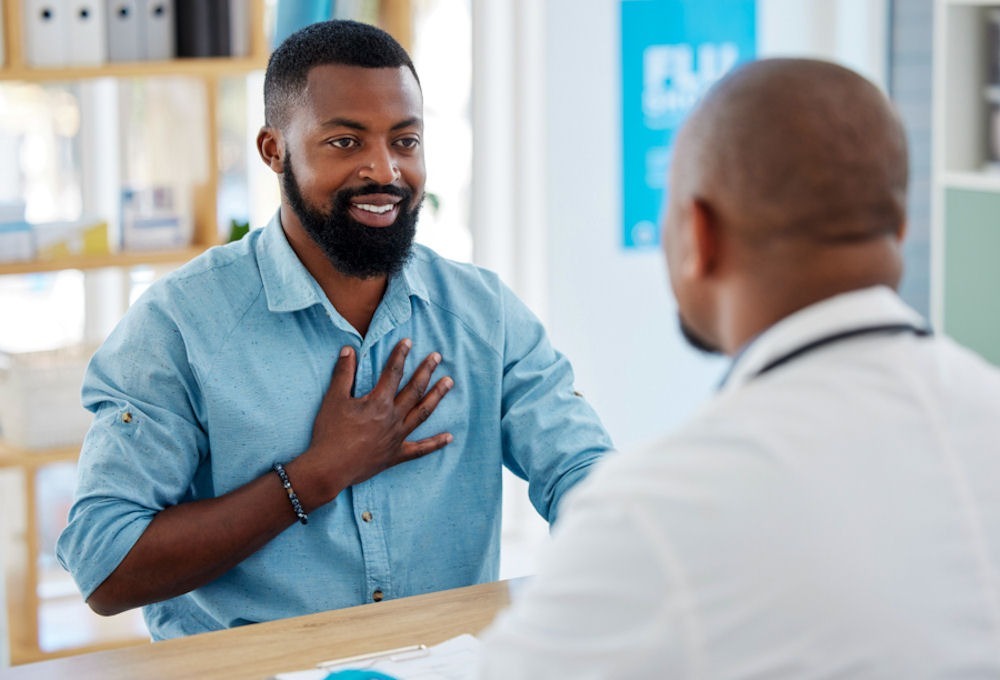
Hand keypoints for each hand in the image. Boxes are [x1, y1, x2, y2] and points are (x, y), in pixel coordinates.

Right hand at [301, 339, 453, 501]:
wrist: (329, 469)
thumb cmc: (329, 433)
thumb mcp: (333, 400)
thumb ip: (343, 373)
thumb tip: (349, 349)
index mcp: (378, 402)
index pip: (393, 373)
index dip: (400, 355)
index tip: (408, 342)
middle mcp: (393, 418)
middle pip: (414, 390)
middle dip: (426, 371)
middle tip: (437, 357)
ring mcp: (397, 437)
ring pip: (423, 413)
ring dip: (437, 396)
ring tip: (448, 383)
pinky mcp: (396, 455)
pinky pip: (421, 449)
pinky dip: (436, 443)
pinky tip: (449, 437)